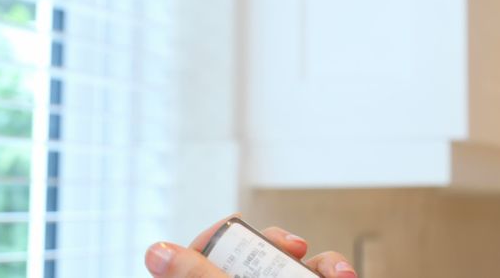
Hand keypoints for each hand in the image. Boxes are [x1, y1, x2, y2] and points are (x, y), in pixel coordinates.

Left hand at [144, 213, 357, 277]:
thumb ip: (196, 277)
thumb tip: (155, 251)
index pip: (208, 250)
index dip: (218, 235)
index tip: (234, 226)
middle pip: (257, 250)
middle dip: (280, 243)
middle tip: (294, 249)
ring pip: (298, 262)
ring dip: (321, 260)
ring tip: (335, 274)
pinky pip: (324, 273)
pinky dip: (336, 270)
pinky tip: (343, 276)